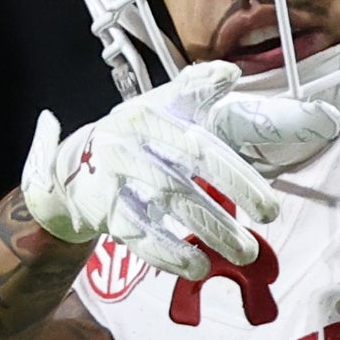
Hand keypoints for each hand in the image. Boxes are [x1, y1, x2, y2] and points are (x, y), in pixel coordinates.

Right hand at [20, 62, 339, 282]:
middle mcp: (131, 142)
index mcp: (150, 115)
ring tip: (245, 252)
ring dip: (210, 228)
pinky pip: (139, 234)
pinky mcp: (104, 209)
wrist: (69, 167)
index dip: (235, 167)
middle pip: (189, 167)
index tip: (267, 192)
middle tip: (270, 215)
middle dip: (233, 191)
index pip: (200, 142)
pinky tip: (198, 267)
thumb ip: (196, 89)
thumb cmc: (132, 136)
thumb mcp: (160, 106)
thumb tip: (230, 73)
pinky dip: (169, 252)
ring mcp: (114, 176)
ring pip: (168, 202)